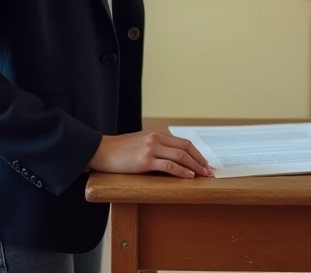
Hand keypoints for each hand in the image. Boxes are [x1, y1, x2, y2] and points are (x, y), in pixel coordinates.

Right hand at [89, 131, 213, 178]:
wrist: (100, 151)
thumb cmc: (119, 151)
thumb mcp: (140, 143)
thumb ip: (155, 147)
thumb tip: (172, 159)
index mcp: (156, 134)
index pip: (183, 142)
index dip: (197, 154)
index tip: (205, 164)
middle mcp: (156, 139)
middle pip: (186, 147)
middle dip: (200, 160)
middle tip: (210, 171)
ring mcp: (150, 149)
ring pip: (180, 156)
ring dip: (195, 166)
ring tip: (204, 175)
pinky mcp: (144, 160)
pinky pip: (168, 165)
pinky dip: (181, 171)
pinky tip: (189, 176)